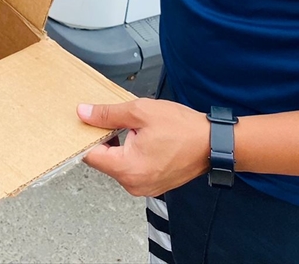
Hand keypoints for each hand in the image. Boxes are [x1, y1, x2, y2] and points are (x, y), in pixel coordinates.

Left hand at [77, 98, 210, 196]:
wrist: (213, 143)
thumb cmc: (183, 129)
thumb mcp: (140, 112)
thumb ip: (108, 114)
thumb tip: (84, 113)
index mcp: (127, 169)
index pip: (89, 156)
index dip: (85, 136)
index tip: (86, 122)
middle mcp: (134, 184)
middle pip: (103, 160)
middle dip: (104, 139)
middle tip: (114, 120)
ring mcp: (144, 187)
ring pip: (117, 164)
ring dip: (119, 146)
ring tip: (133, 128)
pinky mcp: (153, 184)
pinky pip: (132, 169)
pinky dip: (131, 154)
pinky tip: (141, 138)